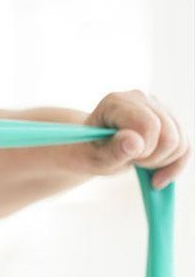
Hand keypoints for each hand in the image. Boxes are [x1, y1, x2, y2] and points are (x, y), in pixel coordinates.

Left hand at [63, 90, 190, 188]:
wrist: (92, 149)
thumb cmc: (90, 152)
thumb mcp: (94, 158)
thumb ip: (114, 151)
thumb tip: (135, 143)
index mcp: (117, 103)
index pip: (149, 125)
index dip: (143, 149)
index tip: (126, 157)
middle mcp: (140, 98)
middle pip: (169, 136)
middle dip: (152, 158)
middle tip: (131, 162)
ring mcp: (158, 107)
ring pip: (181, 142)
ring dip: (162, 162)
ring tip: (138, 162)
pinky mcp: (169, 120)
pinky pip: (185, 147)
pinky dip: (174, 166)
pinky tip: (157, 179)